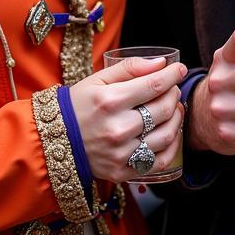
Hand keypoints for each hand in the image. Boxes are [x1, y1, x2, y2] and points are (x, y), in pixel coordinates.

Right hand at [69, 56, 186, 182]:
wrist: (55, 140)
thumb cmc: (78, 105)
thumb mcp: (97, 79)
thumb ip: (129, 68)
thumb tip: (161, 63)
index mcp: (110, 101)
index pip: (153, 85)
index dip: (172, 75)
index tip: (179, 69)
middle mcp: (118, 128)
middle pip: (163, 109)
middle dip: (174, 94)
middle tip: (173, 88)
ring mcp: (122, 153)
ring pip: (166, 135)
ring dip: (177, 118)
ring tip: (174, 108)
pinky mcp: (124, 171)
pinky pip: (160, 161)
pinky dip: (172, 146)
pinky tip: (170, 132)